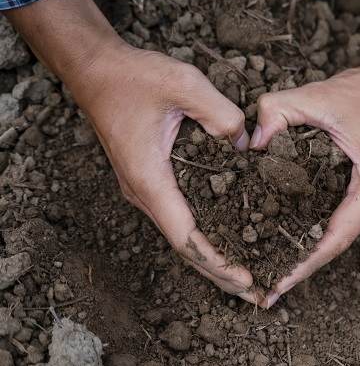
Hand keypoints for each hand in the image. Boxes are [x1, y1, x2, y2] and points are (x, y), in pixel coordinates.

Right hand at [3, 0, 268, 305]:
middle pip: (185, 249)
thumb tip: (247, 144)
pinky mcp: (151, 182)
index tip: (245, 281)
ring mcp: (146, 190)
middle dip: (221, 275)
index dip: (216, 262)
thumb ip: (221, 113)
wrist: (96, 70)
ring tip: (247, 281)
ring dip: (213, 261)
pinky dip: (205, 239)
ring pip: (182, 238)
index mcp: (150, 179)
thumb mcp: (184, 84)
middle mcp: (144, 193)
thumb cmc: (134, 77)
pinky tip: (227, 244)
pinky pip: (180, 220)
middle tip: (258, 296)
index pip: (185, 236)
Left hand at [254, 24, 359, 305]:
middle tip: (265, 288)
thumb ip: (274, 114)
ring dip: (310, 252)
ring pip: (341, 236)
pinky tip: (294, 239)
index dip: (302, 267)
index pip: (333, 241)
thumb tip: (248, 145)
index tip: (276, 288)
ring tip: (274, 268)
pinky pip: (345, 222)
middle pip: (336, 245)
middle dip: (300, 266)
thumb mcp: (315, 97)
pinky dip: (320, 234)